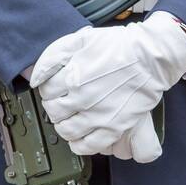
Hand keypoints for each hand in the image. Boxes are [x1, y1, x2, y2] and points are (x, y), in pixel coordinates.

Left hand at [29, 12, 185, 156]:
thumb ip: (53, 56)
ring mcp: (98, 116)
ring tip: (69, 118)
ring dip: (63, 126)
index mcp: (73, 77)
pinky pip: (88, 145)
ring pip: (67, 131)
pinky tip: (79, 137)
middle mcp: (83, 99)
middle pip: (53, 112)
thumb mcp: (80, 39)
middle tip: (62, 101)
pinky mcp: (113, 127)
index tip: (55, 87)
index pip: (46, 91)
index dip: (48, 88)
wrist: (150, 57)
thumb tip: (35, 78)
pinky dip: (79, 144)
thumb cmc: (118, 45)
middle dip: (54, 106)